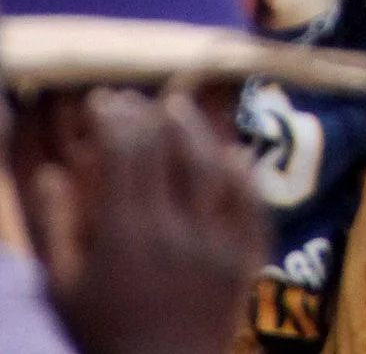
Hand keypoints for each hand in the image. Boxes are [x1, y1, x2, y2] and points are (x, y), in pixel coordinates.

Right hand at [25, 88, 264, 353]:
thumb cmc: (103, 333)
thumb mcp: (64, 288)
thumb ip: (56, 228)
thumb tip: (50, 172)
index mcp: (123, 236)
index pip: (121, 153)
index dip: (111, 118)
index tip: (100, 101)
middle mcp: (172, 232)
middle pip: (164, 151)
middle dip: (145, 116)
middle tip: (133, 99)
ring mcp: (214, 243)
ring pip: (210, 167)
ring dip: (193, 130)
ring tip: (176, 107)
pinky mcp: (245, 258)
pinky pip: (250, 203)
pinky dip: (241, 172)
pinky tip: (230, 152)